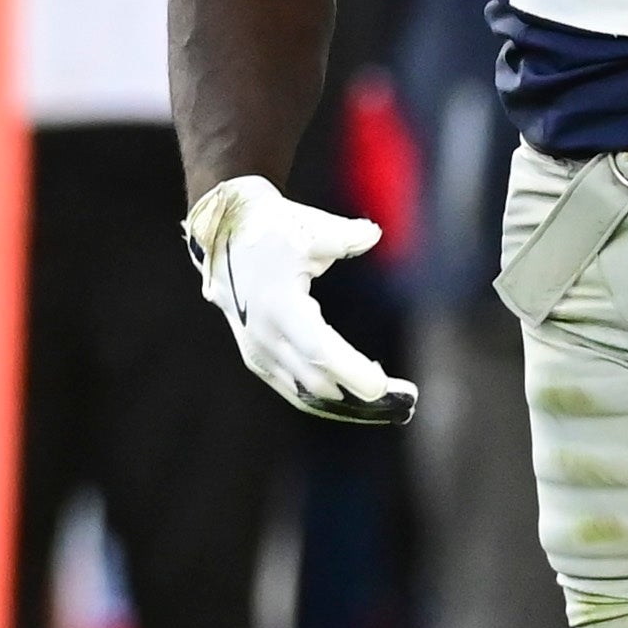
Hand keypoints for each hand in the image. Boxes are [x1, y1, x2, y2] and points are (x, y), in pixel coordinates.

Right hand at [183, 174, 416, 424]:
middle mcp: (264, 335)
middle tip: (404, 396)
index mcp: (278, 306)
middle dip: (360, 393)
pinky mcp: (255, 355)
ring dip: (344, 400)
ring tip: (384, 401)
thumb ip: (346, 237)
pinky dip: (322, 396)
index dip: (352, 372)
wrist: (222, 233)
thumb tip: (374, 234)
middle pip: (317, 381)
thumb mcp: (309, 228)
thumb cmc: (270, 227)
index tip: (385, 386)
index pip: (320, 351)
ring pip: (304, 393)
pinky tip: (350, 394)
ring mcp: (256, 350)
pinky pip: (291, 388)